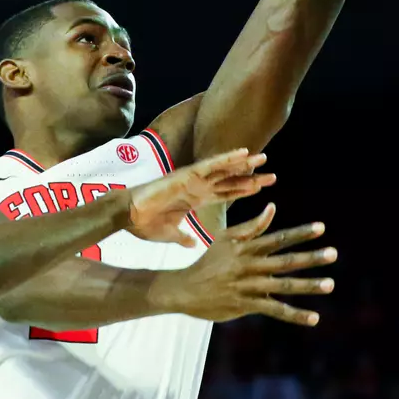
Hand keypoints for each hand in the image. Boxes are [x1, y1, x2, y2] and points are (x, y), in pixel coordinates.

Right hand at [126, 148, 273, 245]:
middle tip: (271, 174)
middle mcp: (197, 187)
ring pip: (224, 169)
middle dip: (250, 177)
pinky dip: (228, 158)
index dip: (242, 190)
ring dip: (244, 164)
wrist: (128, 215)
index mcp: (195, 199)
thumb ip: (183, 238)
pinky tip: (244, 153)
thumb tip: (192, 244)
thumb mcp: (171, 234)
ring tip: (263, 159)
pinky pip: (212, 164)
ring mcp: (193, 179)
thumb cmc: (145, 224)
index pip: (225, 193)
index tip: (261, 189)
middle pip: (230, 180)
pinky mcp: (187, 174)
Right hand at [150, 204, 335, 325]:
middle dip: (310, 257)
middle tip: (333, 253)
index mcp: (247, 248)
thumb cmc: (208, 262)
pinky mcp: (247, 304)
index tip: (322, 227)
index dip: (300, 233)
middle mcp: (251, 266)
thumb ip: (252, 226)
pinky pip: (275, 310)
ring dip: (308, 285)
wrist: (185, 289)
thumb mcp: (226, 239)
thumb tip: (273, 208)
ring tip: (330, 284)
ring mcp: (249, 286)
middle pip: (285, 261)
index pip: (278, 238)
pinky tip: (314, 318)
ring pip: (284, 285)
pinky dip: (295, 315)